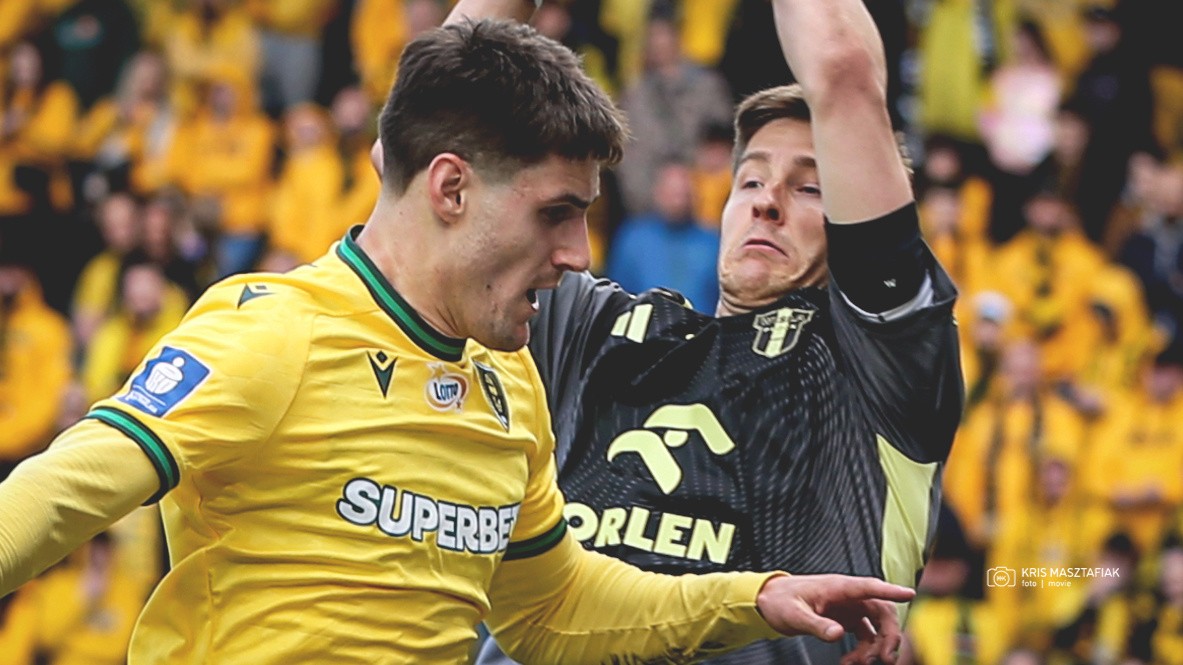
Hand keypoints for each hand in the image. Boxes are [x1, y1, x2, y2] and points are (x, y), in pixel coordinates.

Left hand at [756, 574, 913, 664]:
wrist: (768, 602)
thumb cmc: (780, 600)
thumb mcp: (795, 615)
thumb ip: (817, 624)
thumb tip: (838, 634)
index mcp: (838, 587)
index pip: (870, 586)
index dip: (891, 590)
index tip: (910, 594)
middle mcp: (848, 596)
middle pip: (881, 611)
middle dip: (888, 635)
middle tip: (885, 658)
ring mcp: (849, 607)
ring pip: (876, 626)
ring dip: (874, 648)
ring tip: (858, 664)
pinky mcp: (846, 618)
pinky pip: (865, 635)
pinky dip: (863, 650)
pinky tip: (851, 662)